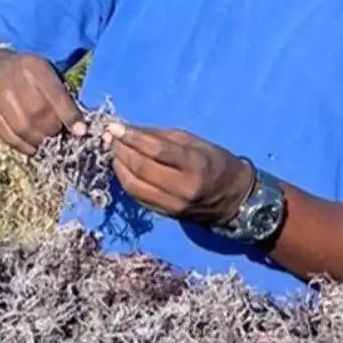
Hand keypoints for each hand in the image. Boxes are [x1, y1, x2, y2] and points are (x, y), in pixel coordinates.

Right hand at [0, 50, 80, 155]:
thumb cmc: (31, 76)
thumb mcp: (48, 74)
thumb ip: (63, 96)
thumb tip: (79, 126)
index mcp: (33, 66)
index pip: (55, 94)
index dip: (69, 115)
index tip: (80, 132)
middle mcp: (12, 78)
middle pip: (37, 112)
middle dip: (53, 130)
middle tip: (61, 136)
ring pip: (22, 128)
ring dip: (40, 141)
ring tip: (49, 143)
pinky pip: (8, 136)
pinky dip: (24, 147)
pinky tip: (34, 148)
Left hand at [106, 124, 252, 224]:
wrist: (232, 198)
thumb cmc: (214, 162)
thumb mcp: (194, 142)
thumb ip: (161, 136)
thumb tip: (128, 130)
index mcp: (195, 164)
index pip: (157, 150)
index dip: (132, 138)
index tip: (115, 127)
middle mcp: (183, 188)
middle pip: (142, 168)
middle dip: (121, 150)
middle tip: (110, 137)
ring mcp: (173, 204)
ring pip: (135, 185)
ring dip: (119, 166)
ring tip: (113, 151)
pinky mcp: (165, 214)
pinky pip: (137, 196)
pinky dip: (125, 180)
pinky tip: (122, 167)